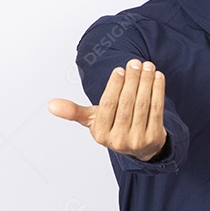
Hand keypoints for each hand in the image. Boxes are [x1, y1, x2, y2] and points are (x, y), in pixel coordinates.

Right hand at [49, 59, 167, 160]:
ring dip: (146, 83)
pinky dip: (158, 91)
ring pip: (142, 105)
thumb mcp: (93, 120)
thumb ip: (74, 112)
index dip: (114, 87)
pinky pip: (157, 110)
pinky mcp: (155, 137)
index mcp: (100, 133)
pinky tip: (158, 77)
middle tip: (135, 63)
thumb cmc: (114, 127)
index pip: (108, 106)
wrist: (140, 147)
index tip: (119, 70)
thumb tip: (51, 104)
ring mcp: (138, 139)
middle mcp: (118, 140)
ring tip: (147, 66)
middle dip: (132, 81)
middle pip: (126, 104)